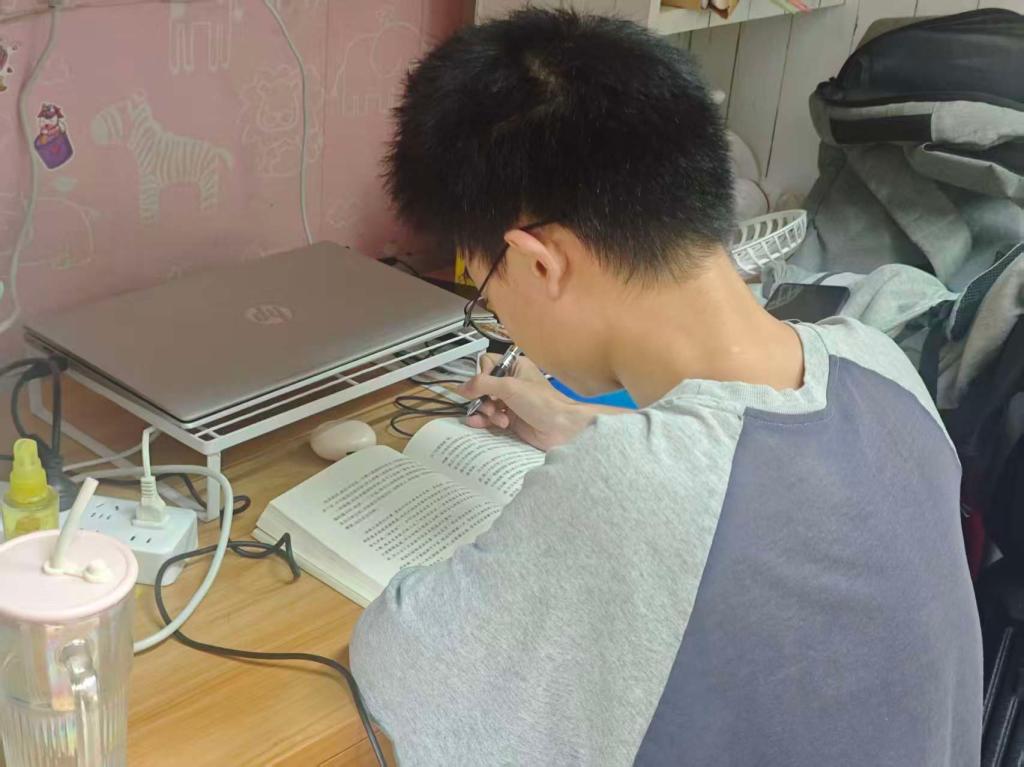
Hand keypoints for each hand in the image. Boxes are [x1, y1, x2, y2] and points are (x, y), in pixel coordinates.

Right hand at [459, 354, 625, 450]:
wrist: (561, 429)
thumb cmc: (544, 403)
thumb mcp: (510, 387)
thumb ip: (482, 384)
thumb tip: (461, 388)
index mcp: (515, 367)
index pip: (486, 364)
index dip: (483, 376)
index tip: (487, 387)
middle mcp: (512, 382)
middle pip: (482, 386)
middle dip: (484, 399)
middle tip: (494, 407)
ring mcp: (510, 401)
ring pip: (484, 403)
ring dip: (487, 412)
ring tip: (499, 419)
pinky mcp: (510, 419)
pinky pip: (489, 418)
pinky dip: (484, 421)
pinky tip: (480, 424)